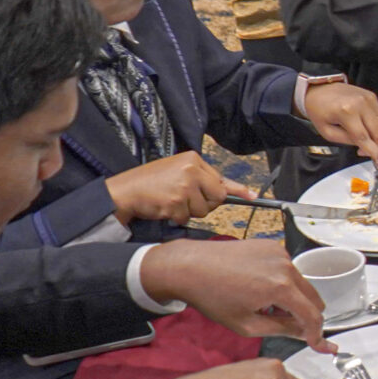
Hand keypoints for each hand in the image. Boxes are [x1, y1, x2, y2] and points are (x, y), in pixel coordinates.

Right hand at [107, 153, 238, 225]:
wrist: (125, 191)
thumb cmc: (151, 183)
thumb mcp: (177, 172)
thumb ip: (202, 179)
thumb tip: (233, 191)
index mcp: (192, 160)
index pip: (220, 178)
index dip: (237, 190)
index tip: (253, 195)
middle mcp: (191, 170)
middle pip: (217, 197)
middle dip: (205, 204)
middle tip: (186, 200)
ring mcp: (184, 185)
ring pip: (203, 210)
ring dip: (188, 212)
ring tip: (171, 201)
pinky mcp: (176, 201)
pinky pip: (186, 218)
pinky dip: (176, 218)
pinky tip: (164, 207)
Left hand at [139, 238, 329, 345]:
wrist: (190, 266)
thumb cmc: (212, 297)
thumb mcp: (247, 325)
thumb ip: (283, 330)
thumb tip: (306, 335)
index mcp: (280, 288)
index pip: (313, 315)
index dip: (316, 333)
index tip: (315, 343)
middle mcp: (286, 266)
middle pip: (314, 298)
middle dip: (303, 315)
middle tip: (279, 324)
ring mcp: (280, 253)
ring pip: (302, 284)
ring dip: (292, 299)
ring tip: (264, 306)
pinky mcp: (272, 246)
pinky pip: (289, 270)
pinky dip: (283, 283)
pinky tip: (259, 289)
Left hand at [297, 80, 377, 161]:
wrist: (319, 90)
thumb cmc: (319, 108)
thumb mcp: (326, 131)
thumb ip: (346, 141)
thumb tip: (363, 146)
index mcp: (346, 112)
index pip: (364, 137)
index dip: (373, 152)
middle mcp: (360, 103)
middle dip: (377, 146)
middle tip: (368, 151)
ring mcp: (367, 98)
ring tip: (367, 140)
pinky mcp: (371, 96)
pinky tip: (367, 128)